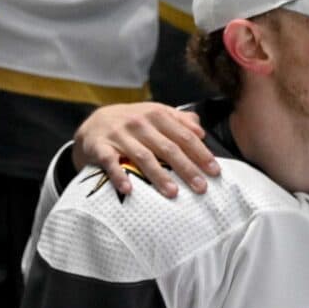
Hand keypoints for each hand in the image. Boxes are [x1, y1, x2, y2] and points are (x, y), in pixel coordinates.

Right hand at [74, 100, 219, 198]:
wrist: (94, 123)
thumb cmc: (133, 123)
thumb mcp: (155, 115)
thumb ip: (179, 121)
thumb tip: (202, 131)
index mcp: (156, 114)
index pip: (183, 135)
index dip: (200, 153)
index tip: (214, 171)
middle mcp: (139, 123)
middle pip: (167, 148)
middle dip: (186, 168)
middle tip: (201, 187)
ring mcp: (119, 135)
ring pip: (142, 156)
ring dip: (158, 175)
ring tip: (173, 193)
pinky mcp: (100, 147)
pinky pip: (110, 162)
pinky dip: (119, 175)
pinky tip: (129, 189)